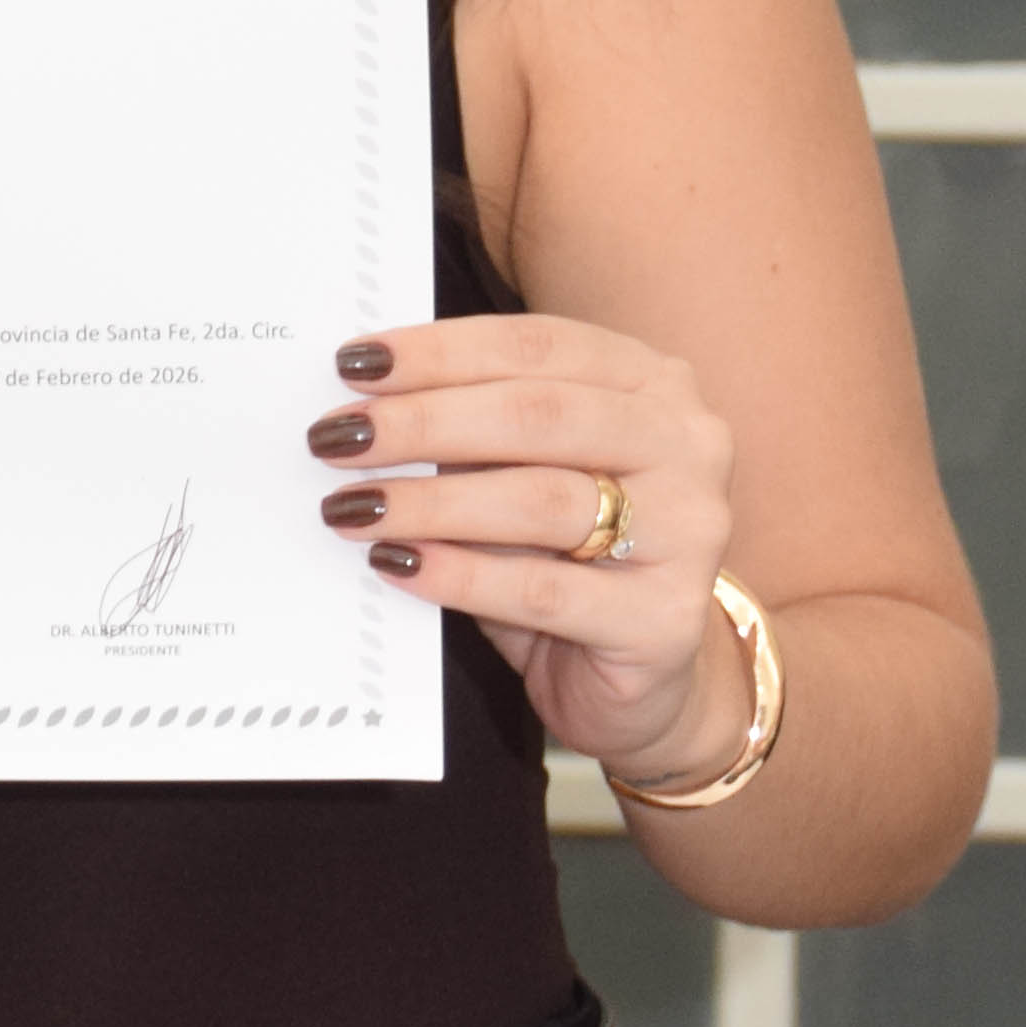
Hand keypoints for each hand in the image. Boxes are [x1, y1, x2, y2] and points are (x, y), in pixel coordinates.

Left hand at [305, 315, 745, 788]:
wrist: (640, 679)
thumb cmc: (568, 557)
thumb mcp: (523, 475)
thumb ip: (472, 432)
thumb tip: (362, 405)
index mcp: (651, 384)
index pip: (538, 347)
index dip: (441, 351)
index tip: (353, 364)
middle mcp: (686, 444)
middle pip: (538, 414)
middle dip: (424, 421)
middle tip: (336, 438)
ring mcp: (689, 531)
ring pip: (541, 500)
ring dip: (429, 501)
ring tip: (350, 507)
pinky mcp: (665, 620)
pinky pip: (543, 590)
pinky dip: (459, 574)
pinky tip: (396, 564)